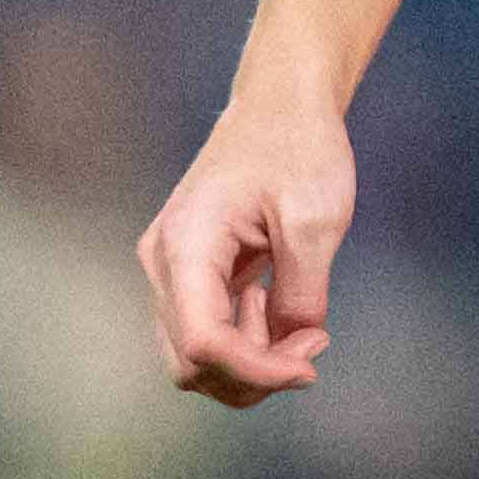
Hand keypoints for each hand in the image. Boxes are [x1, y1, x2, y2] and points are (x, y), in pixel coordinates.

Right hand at [135, 77, 359, 405]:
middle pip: (190, 365)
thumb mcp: (316, 222)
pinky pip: (205, 333)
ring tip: (299, 320)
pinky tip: (274, 304)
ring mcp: (168, 271)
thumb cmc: (297, 148)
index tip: (312, 364)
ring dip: (251, 361)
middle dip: (254, 374)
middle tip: (313, 342)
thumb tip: (290, 350)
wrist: (280, 103)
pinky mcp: (184, 275)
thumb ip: (301, 297)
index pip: (205, 344)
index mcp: (187, 244)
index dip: (259, 371)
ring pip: (195, 359)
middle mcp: (162, 263)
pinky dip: (244, 342)